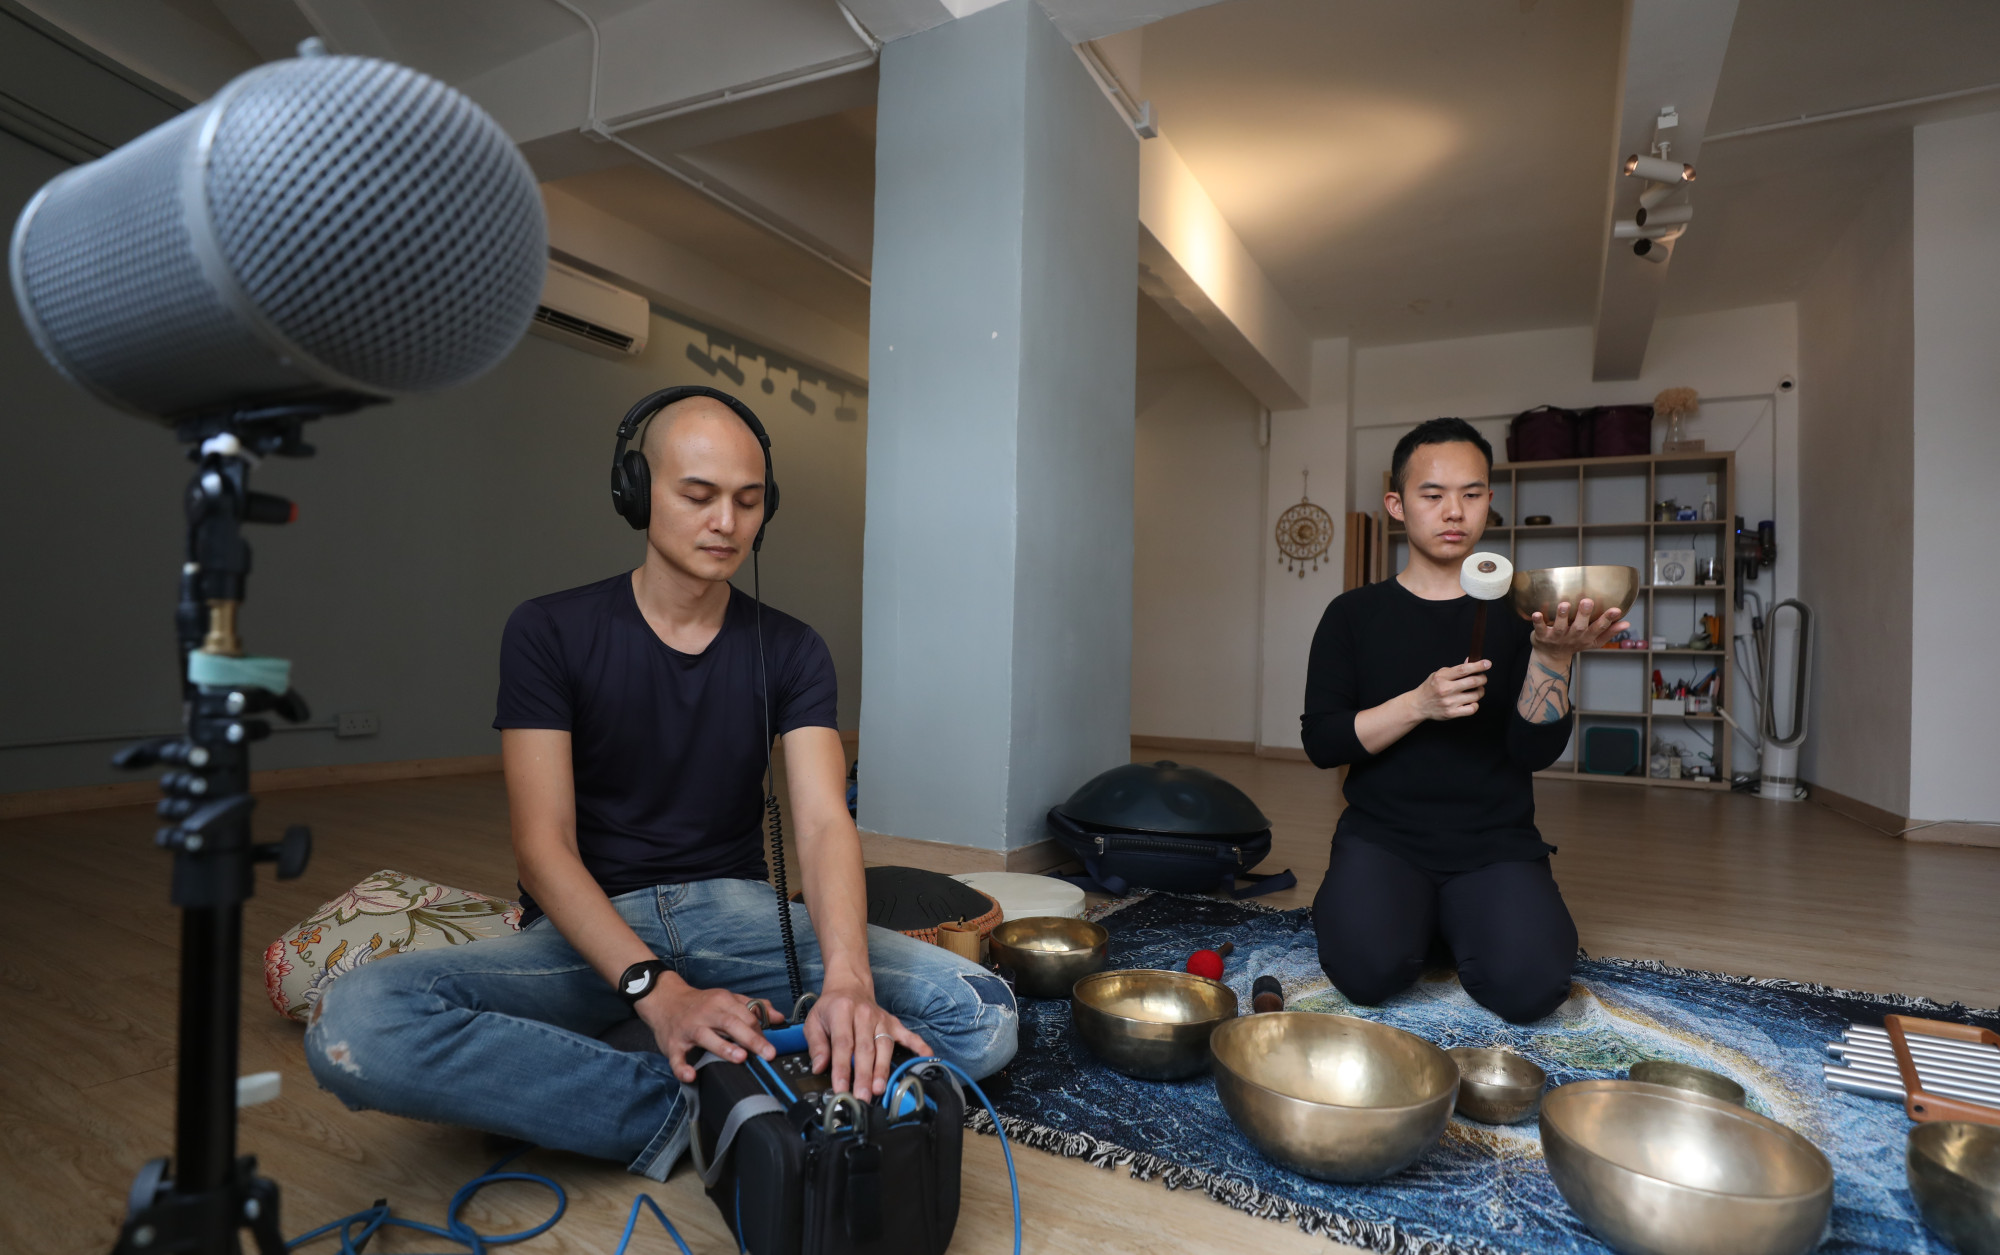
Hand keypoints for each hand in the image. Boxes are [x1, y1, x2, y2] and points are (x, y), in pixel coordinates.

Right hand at [636, 980, 780, 1082]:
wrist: (665, 1000)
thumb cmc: (701, 1003)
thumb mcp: (727, 998)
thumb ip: (754, 1006)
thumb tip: (779, 1017)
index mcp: (721, 1002)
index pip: (746, 1016)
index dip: (760, 1031)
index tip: (772, 1047)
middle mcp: (706, 1014)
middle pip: (731, 1023)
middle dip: (751, 1039)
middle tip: (767, 1053)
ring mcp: (688, 1029)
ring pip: (706, 1037)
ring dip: (723, 1047)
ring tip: (741, 1058)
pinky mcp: (673, 1044)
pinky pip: (677, 1057)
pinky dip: (682, 1067)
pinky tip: (691, 1075)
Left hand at [806, 982, 931, 1097]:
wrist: (849, 986)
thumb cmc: (831, 1007)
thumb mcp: (814, 1021)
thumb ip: (816, 1045)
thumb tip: (819, 1067)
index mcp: (842, 1012)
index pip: (843, 1044)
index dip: (842, 1067)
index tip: (841, 1087)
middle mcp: (864, 1014)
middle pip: (866, 1048)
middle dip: (864, 1075)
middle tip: (862, 1096)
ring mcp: (881, 1019)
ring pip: (884, 1046)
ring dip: (882, 1069)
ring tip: (879, 1088)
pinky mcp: (893, 1023)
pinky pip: (908, 1035)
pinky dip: (919, 1046)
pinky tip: (926, 1056)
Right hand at [1408, 659, 1489, 720]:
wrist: (1418, 705)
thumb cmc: (1430, 688)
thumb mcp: (1439, 674)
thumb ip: (1455, 669)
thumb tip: (1471, 662)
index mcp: (1442, 677)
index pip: (1464, 669)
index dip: (1478, 666)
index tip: (1487, 663)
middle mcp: (1446, 690)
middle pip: (1473, 682)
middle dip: (1482, 678)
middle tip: (1482, 677)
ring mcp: (1449, 702)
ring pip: (1475, 695)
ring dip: (1480, 691)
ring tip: (1476, 690)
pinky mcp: (1452, 713)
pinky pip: (1472, 709)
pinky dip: (1475, 704)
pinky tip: (1471, 701)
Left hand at [1529, 598, 1629, 663]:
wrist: (1551, 656)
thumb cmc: (1575, 643)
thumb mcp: (1594, 641)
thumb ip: (1609, 631)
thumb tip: (1627, 624)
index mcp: (1587, 637)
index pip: (1599, 628)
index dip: (1608, 620)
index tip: (1617, 610)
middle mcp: (1573, 637)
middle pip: (1580, 627)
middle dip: (1584, 615)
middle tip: (1587, 601)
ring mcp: (1557, 637)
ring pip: (1560, 627)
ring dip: (1562, 616)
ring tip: (1565, 604)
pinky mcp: (1542, 636)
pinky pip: (1540, 629)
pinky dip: (1538, 622)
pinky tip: (1537, 614)